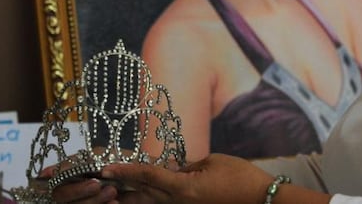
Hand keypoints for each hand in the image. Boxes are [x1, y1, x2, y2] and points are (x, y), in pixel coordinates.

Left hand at [101, 153, 272, 203]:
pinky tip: (142, 196)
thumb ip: (187, 165)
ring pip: (151, 203)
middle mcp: (179, 202)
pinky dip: (151, 200)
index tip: (105, 167)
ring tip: (112, 193)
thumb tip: (171, 169)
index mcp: (183, 187)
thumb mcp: (212, 162)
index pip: (147, 176)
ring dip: (132, 197)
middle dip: (121, 186)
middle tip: (100, 179)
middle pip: (142, 193)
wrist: (261, 200)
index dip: (125, 170)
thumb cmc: (240, 177)